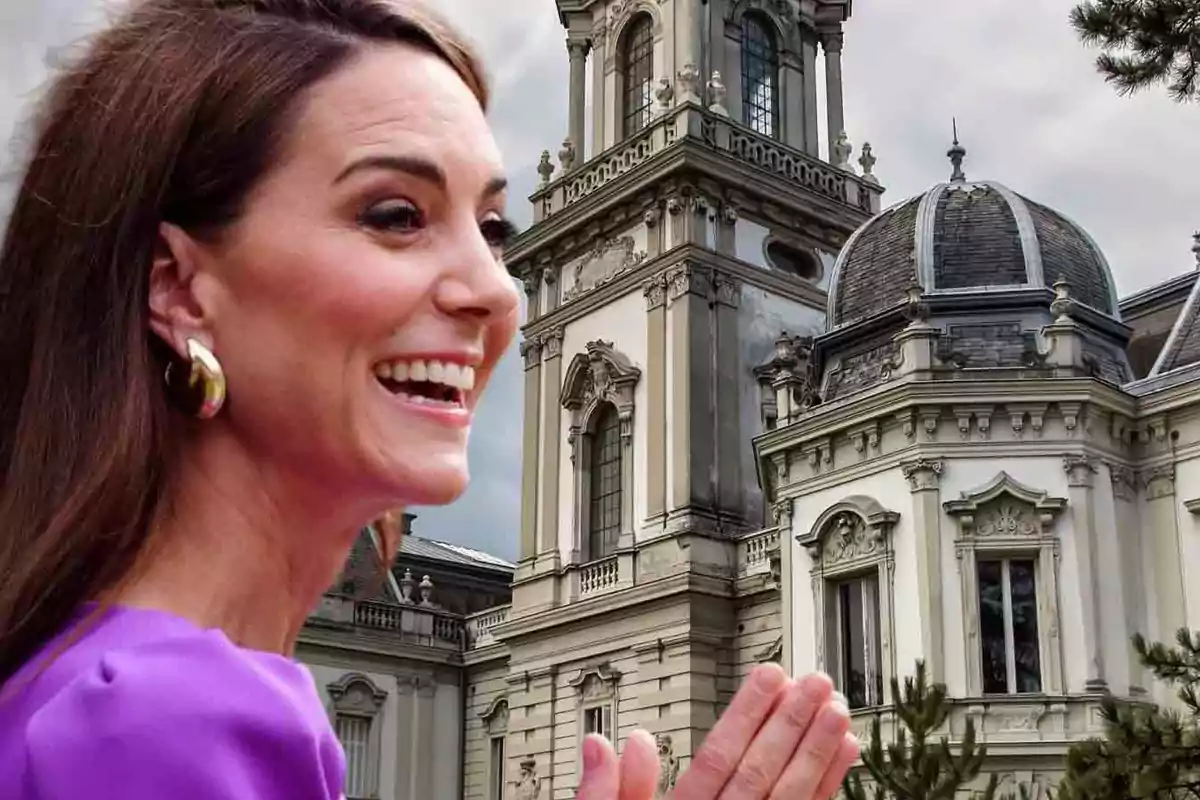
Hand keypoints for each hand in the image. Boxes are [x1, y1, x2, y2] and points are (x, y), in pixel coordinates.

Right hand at [576, 664, 857, 799]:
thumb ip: (608, 794)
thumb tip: (611, 744)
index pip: (718, 762)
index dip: (747, 716)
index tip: (768, 679)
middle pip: (761, 776)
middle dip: (791, 726)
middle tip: (815, 684)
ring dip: (817, 754)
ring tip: (838, 712)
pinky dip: (826, 789)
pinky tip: (841, 759)